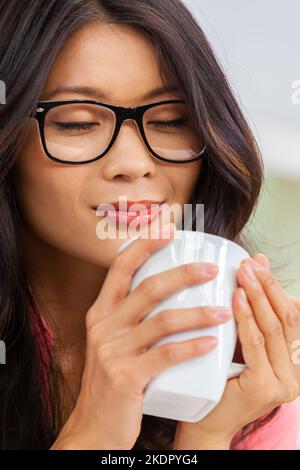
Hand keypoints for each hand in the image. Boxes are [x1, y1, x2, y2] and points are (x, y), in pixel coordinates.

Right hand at [51, 223, 230, 449]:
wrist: (94, 424)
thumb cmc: (112, 379)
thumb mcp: (111, 341)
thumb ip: (130, 317)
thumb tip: (169, 292)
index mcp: (100, 312)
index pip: (120, 267)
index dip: (144, 244)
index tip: (168, 229)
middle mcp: (104, 326)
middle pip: (148, 288)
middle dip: (183, 274)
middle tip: (211, 270)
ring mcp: (113, 351)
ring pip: (162, 320)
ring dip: (198, 314)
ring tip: (224, 312)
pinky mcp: (127, 377)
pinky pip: (166, 355)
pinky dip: (192, 347)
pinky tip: (211, 344)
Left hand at [174, 253, 299, 449]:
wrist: (206, 419)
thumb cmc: (220, 378)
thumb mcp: (241, 343)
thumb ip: (250, 315)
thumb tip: (251, 273)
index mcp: (292, 359)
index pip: (291, 314)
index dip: (275, 286)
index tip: (258, 262)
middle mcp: (295, 371)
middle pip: (287, 318)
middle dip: (268, 286)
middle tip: (251, 263)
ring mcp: (284, 381)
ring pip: (274, 328)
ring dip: (258, 296)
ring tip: (244, 273)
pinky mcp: (265, 386)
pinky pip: (256, 344)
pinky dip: (246, 318)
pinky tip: (237, 298)